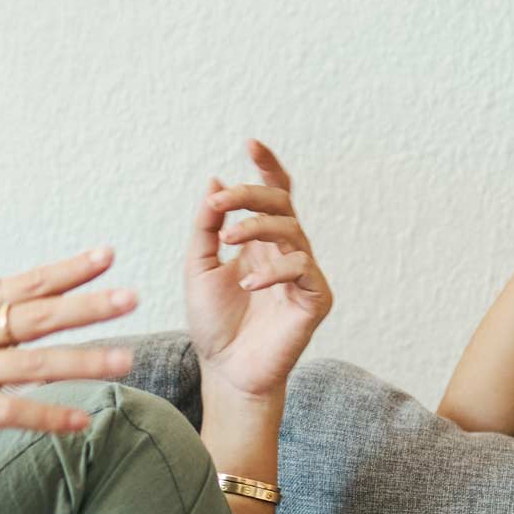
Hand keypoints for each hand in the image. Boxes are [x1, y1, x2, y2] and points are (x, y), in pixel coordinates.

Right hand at [0, 249, 138, 479]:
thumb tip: (49, 324)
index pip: (25, 284)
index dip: (68, 270)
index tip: (108, 255)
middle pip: (36, 315)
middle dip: (88, 306)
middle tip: (132, 298)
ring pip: (32, 363)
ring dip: (84, 362)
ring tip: (126, 361)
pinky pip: (11, 412)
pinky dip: (50, 416)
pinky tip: (82, 423)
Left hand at [185, 140, 333, 405]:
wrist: (226, 371)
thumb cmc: (214, 323)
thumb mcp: (198, 267)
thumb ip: (206, 226)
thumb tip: (215, 181)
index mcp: (260, 241)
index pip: (272, 193)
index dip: (266, 166)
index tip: (250, 142)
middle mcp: (285, 251)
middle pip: (283, 203)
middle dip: (253, 194)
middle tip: (222, 201)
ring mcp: (303, 273)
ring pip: (292, 230)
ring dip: (258, 225)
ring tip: (228, 238)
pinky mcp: (315, 298)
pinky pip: (302, 268)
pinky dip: (274, 270)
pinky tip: (247, 285)